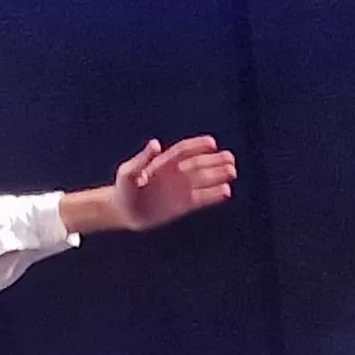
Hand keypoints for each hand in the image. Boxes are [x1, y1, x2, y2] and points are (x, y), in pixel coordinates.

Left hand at [61, 135, 236, 234]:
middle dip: (214, 160)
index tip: (211, 143)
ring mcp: (180, 189)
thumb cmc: (123, 189)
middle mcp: (175, 174)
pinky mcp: (183, 205)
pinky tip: (226, 191)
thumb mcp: (128, 172)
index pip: (184, 151)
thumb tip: (156, 144)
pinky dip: (213, 195)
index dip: (197, 146)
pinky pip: (202, 198)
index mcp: (163, 163)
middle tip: (230, 158)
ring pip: (204, 180)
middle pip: (198, 164)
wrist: (123, 211)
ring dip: (218, 175)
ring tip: (232, 172)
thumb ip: (142, 159)